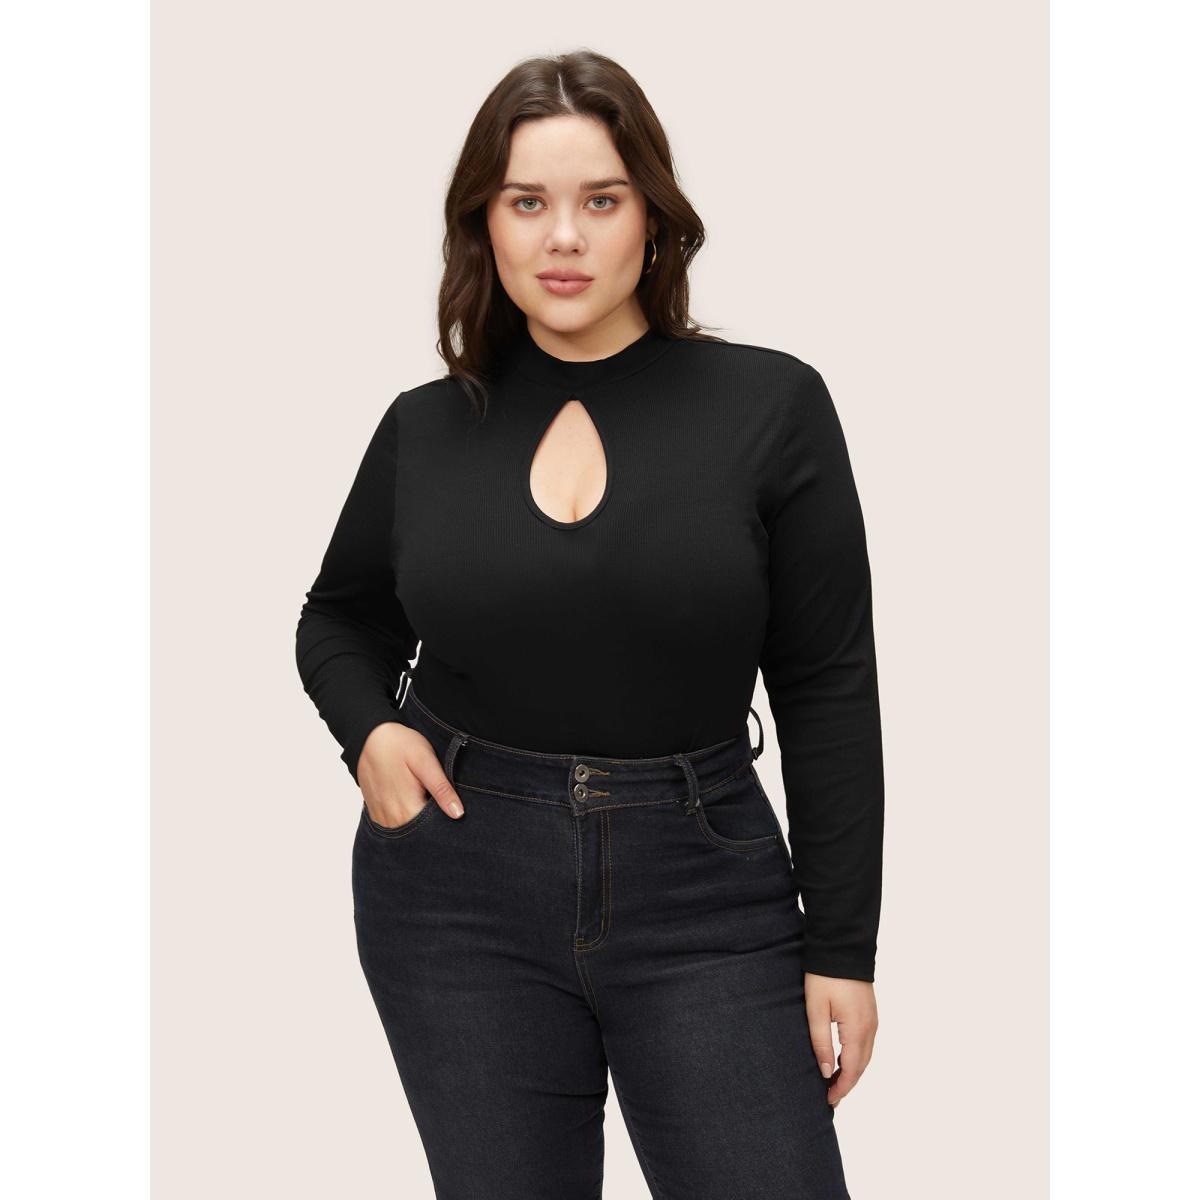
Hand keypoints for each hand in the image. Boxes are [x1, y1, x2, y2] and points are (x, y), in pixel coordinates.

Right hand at [356, 722, 465, 827]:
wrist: (369, 737)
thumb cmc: (400, 745)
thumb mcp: (425, 761)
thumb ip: (441, 789)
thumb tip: (458, 813)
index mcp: (407, 809)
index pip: (432, 832)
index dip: (446, 826)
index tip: (455, 817)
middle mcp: (392, 819)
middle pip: (419, 836)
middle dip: (433, 828)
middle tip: (442, 807)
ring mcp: (382, 818)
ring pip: (406, 832)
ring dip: (419, 825)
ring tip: (427, 804)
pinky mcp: (376, 812)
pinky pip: (394, 826)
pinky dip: (406, 821)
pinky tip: (413, 806)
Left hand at [804, 974, 877, 1107]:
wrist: (842, 946)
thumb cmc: (825, 976)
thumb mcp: (816, 1009)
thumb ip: (821, 1042)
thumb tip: (825, 1072)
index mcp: (858, 1030)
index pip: (851, 1070)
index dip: (841, 1088)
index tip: (828, 1101)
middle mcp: (870, 1028)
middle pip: (861, 1066)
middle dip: (847, 1084)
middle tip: (830, 1097)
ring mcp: (872, 1020)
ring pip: (865, 1056)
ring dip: (851, 1071)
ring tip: (834, 1082)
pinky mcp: (869, 1012)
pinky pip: (865, 1043)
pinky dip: (855, 1057)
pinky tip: (842, 1059)